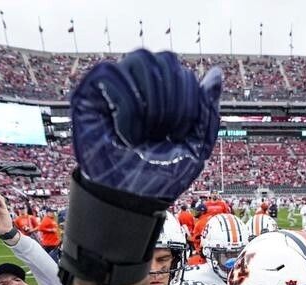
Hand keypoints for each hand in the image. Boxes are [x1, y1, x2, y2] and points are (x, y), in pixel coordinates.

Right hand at [69, 50, 220, 201]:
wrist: (129, 201)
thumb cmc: (158, 178)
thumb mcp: (195, 146)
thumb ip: (207, 110)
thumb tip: (216, 74)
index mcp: (163, 95)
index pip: (181, 71)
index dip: (188, 101)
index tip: (178, 135)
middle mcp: (138, 85)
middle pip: (164, 62)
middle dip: (172, 103)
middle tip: (161, 136)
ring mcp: (114, 86)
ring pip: (140, 61)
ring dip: (150, 105)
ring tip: (142, 135)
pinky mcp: (89, 93)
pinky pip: (112, 74)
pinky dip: (126, 108)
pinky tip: (125, 133)